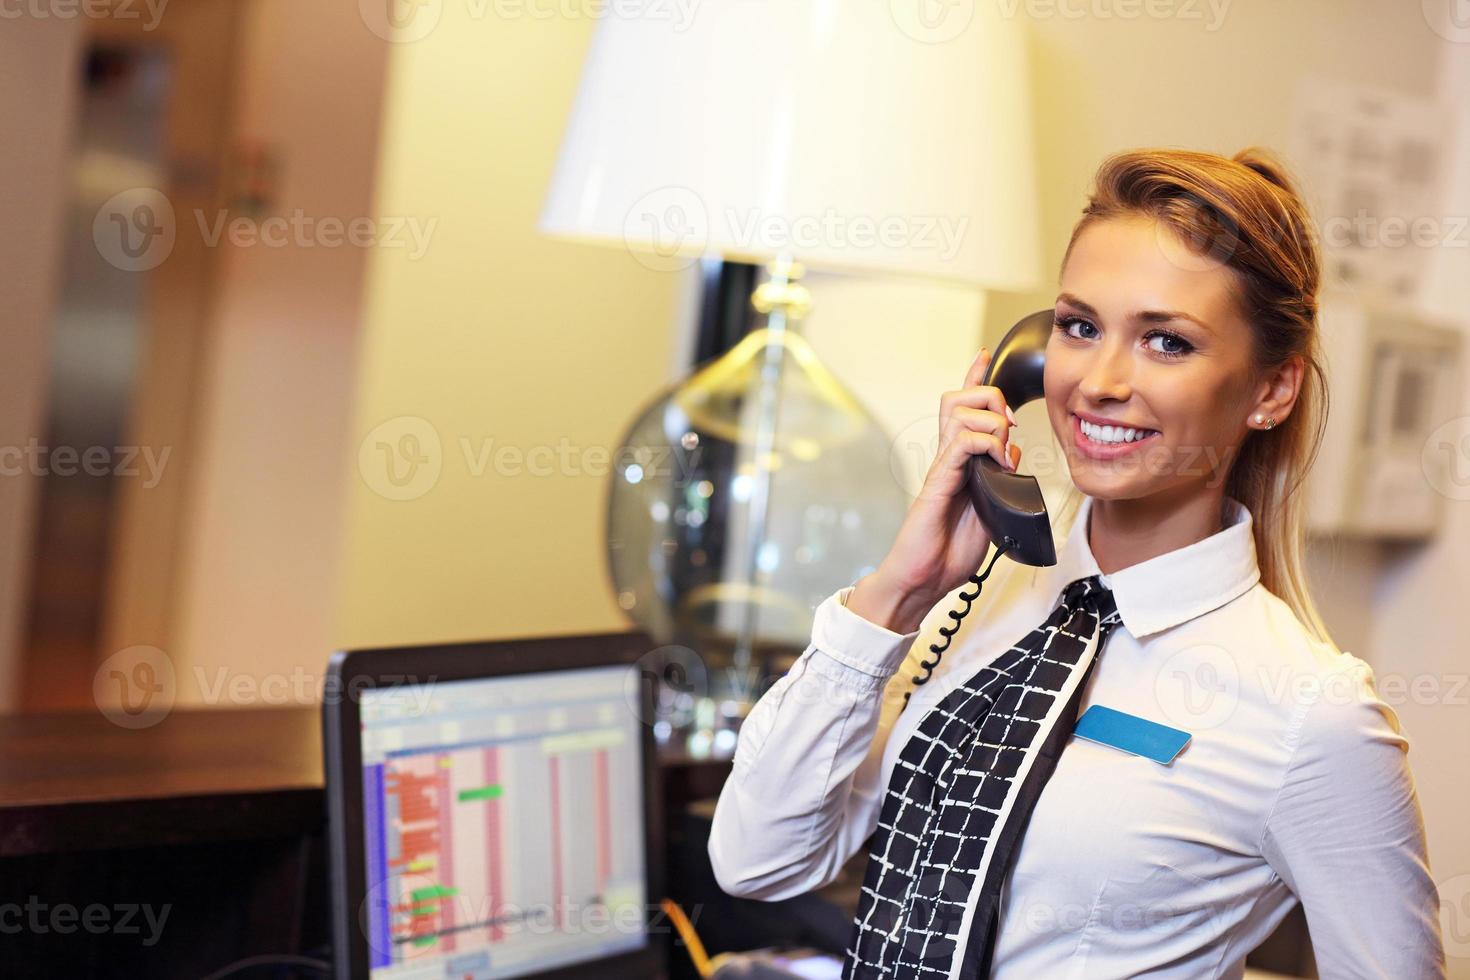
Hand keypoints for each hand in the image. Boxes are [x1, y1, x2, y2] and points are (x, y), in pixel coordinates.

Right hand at [847, 346, 1017, 632]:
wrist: (922, 581)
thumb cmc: (948, 554)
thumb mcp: (989, 511)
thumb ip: (1000, 482)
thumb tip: (1013, 454)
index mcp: (959, 465)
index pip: (962, 412)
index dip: (973, 380)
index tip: (984, 357)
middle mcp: (947, 460)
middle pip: (958, 399)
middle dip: (990, 397)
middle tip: (1009, 424)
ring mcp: (941, 469)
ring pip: (960, 413)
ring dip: (992, 421)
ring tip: (1003, 449)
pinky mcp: (937, 483)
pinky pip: (961, 444)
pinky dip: (986, 443)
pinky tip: (997, 462)